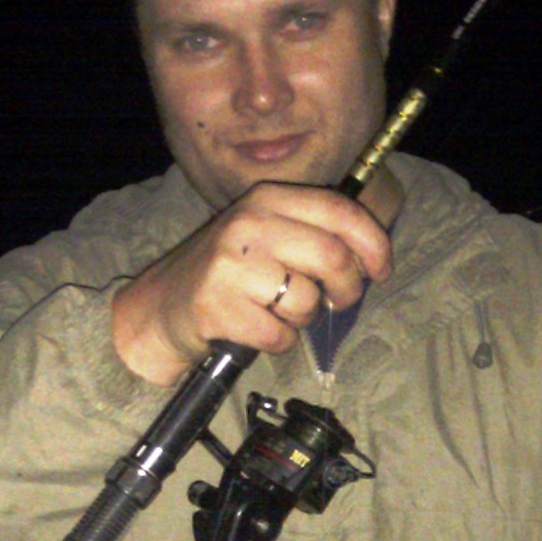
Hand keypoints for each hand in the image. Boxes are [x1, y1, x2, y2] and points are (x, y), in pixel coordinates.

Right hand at [112, 183, 392, 385]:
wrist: (160, 308)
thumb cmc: (228, 274)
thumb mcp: (266, 235)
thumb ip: (314, 234)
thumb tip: (374, 254)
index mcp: (267, 199)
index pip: (340, 212)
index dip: (374, 244)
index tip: (381, 270)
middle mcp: (249, 224)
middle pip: (332, 258)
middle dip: (347, 289)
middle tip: (337, 301)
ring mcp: (231, 265)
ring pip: (307, 301)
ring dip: (304, 319)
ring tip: (278, 312)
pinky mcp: (219, 306)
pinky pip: (280, 335)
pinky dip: (278, 341)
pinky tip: (256, 328)